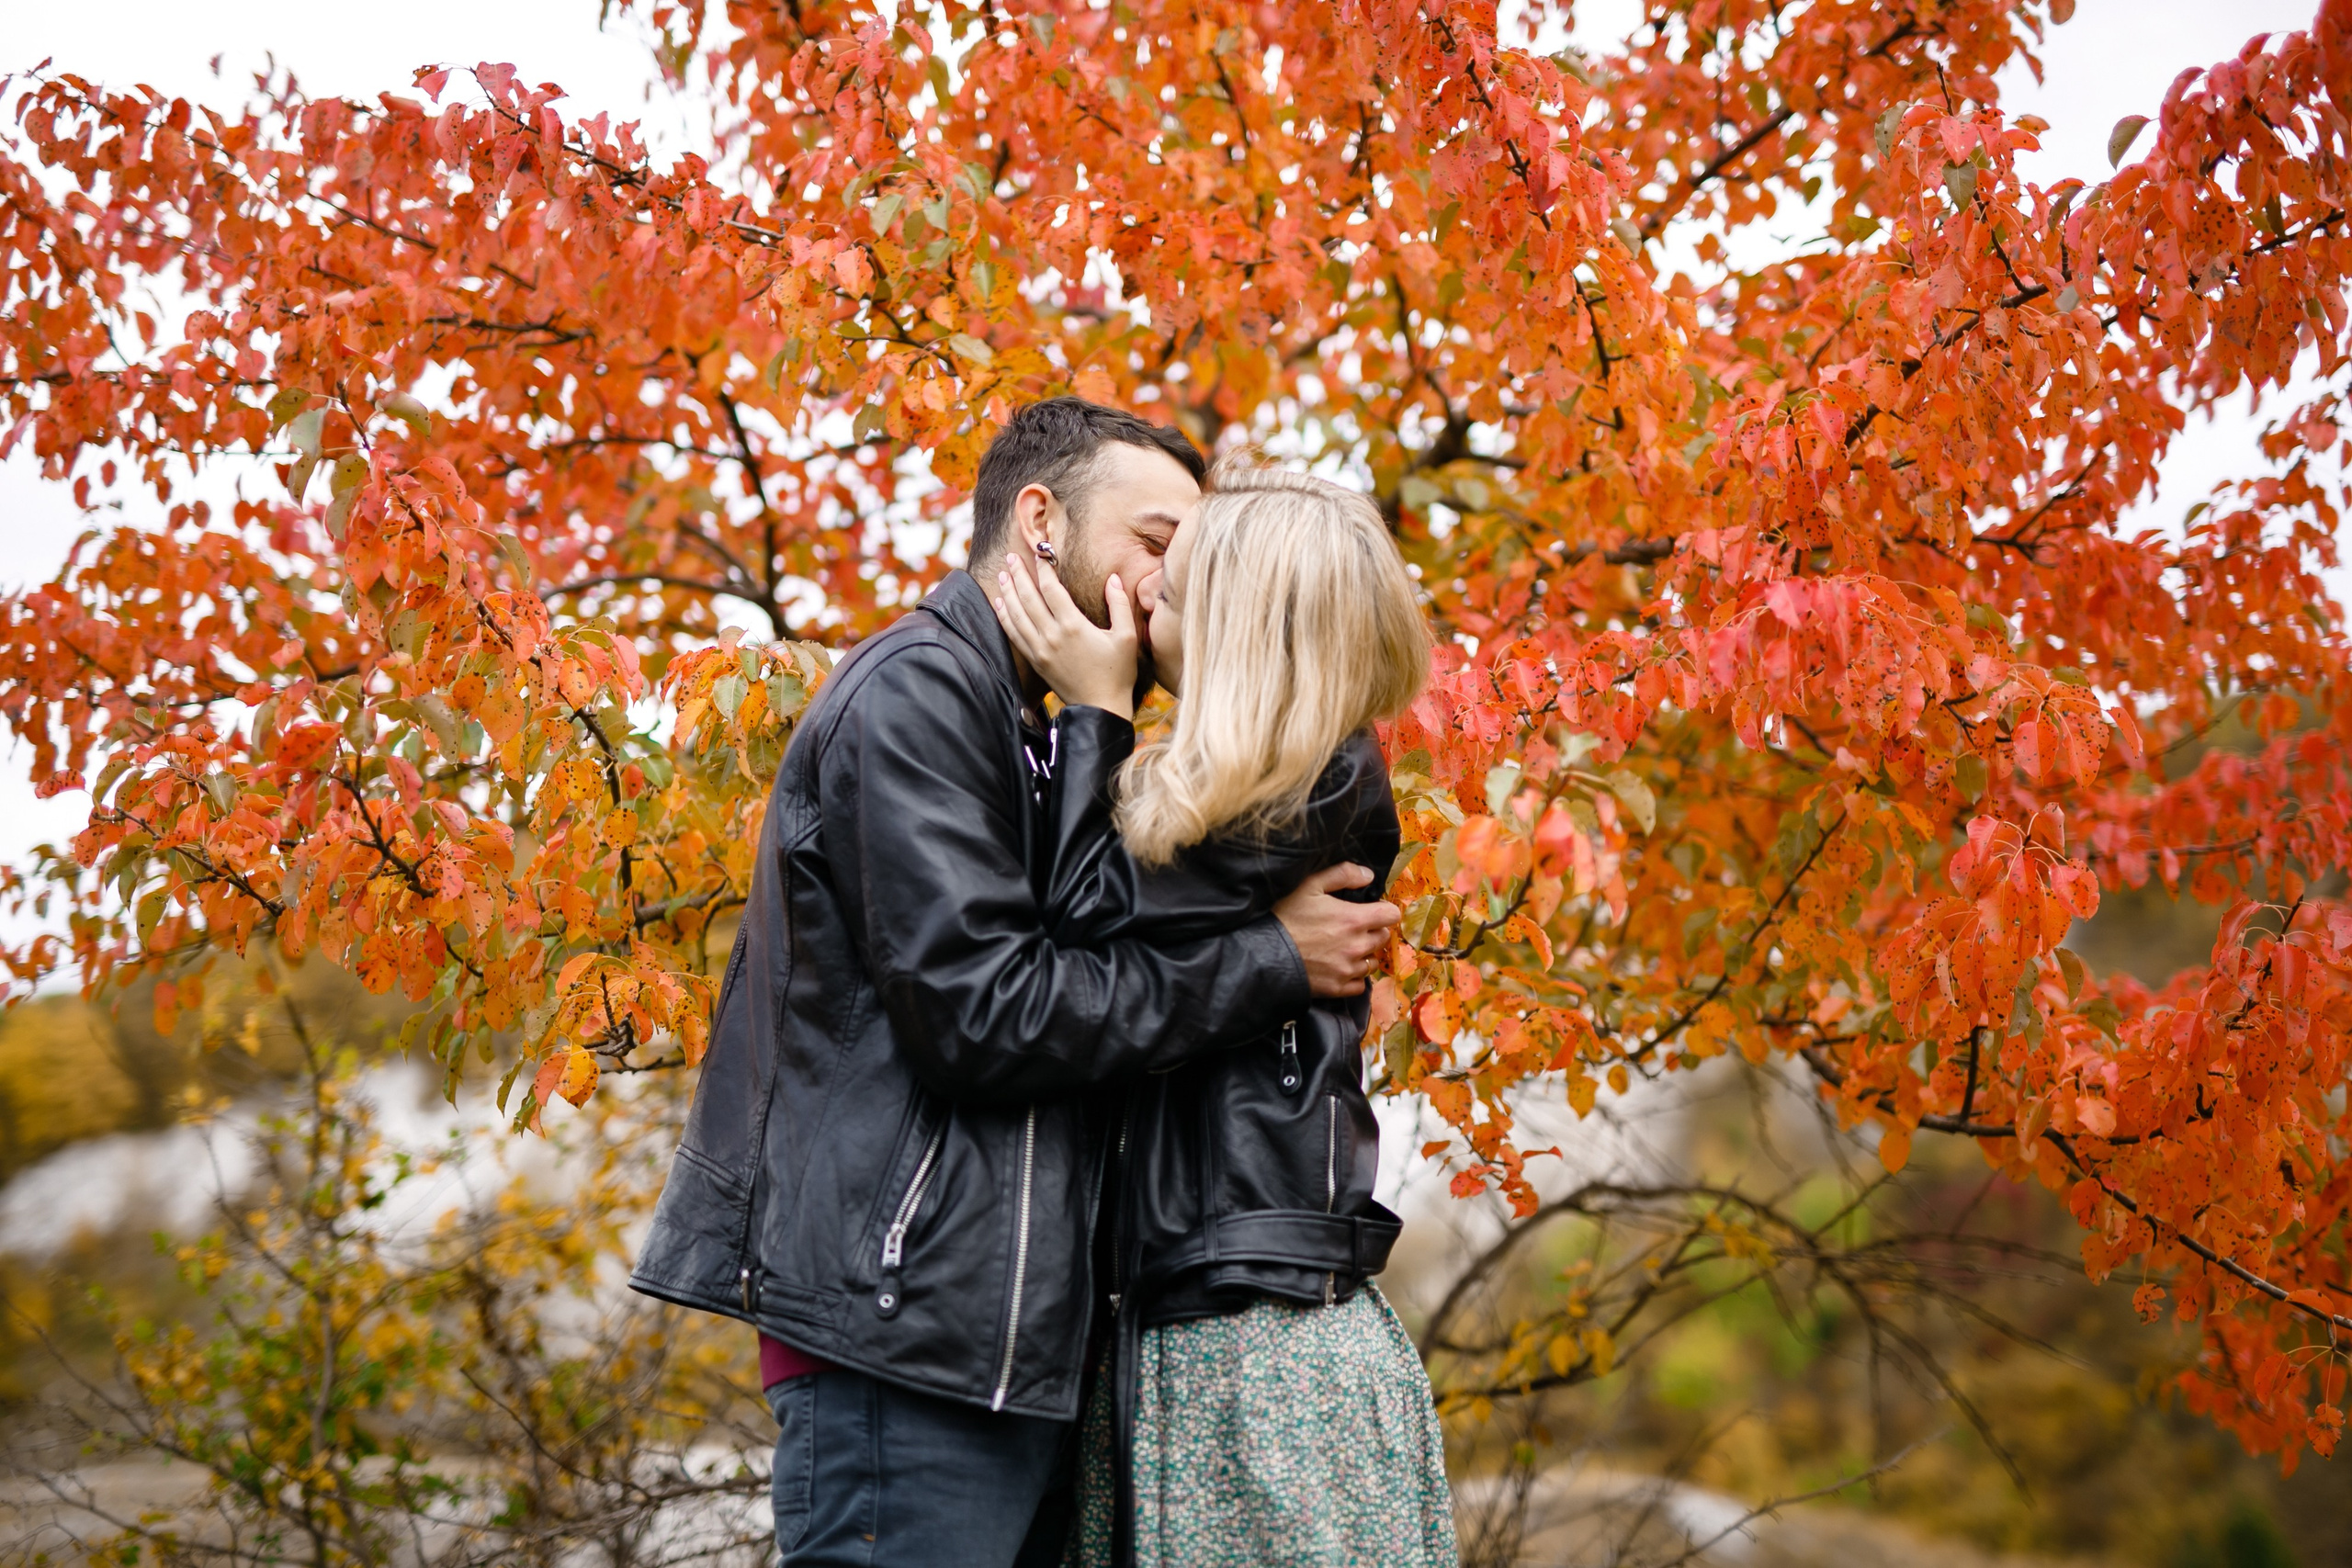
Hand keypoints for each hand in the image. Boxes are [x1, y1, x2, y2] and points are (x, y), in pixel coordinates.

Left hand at [993, 551, 1138, 719]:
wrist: (1100, 708)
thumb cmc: (1118, 672)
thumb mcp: (1127, 636)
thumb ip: (1120, 604)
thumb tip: (1113, 578)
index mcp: (1074, 626)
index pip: (1052, 590)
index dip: (1044, 570)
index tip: (1041, 554)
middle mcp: (1052, 636)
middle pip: (1029, 598)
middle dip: (1019, 575)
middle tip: (1011, 557)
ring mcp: (1041, 649)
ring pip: (1017, 615)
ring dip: (1008, 593)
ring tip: (1001, 575)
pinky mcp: (1036, 661)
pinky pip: (1014, 635)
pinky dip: (1005, 618)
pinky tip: (1000, 605)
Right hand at [1273, 863, 1400, 997]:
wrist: (1265, 954)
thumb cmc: (1286, 917)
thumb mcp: (1310, 885)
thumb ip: (1342, 874)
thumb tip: (1368, 875)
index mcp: (1354, 919)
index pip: (1391, 915)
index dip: (1383, 910)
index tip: (1372, 910)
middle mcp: (1357, 946)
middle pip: (1383, 938)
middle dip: (1372, 931)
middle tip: (1353, 928)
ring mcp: (1348, 970)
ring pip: (1372, 962)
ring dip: (1364, 955)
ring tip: (1345, 949)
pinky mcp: (1338, 988)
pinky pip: (1360, 985)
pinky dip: (1354, 977)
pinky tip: (1341, 968)